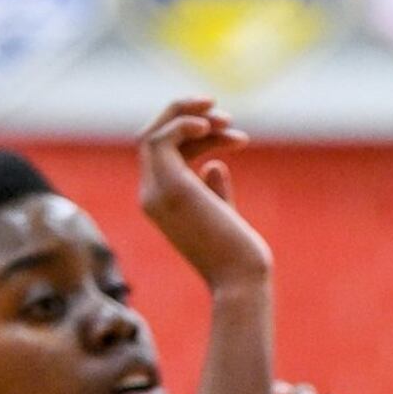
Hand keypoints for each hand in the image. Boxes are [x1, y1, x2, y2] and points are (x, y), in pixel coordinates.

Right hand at [137, 98, 270, 291]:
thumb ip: (215, 192)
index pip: (167, 154)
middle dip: (184, 115)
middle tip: (223, 112)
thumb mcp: (224, 216)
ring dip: (189, 116)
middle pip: (152, 138)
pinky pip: (161, 139)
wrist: (241, 281)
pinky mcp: (170, 189)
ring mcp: (156, 192)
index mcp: (162, 203)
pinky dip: (183, 124)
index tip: (234, 134)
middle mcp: (151, 196)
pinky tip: (213, 126)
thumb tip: (214, 165)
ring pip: (152, 134)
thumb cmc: (239, 257)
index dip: (197, 136)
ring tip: (227, 119)